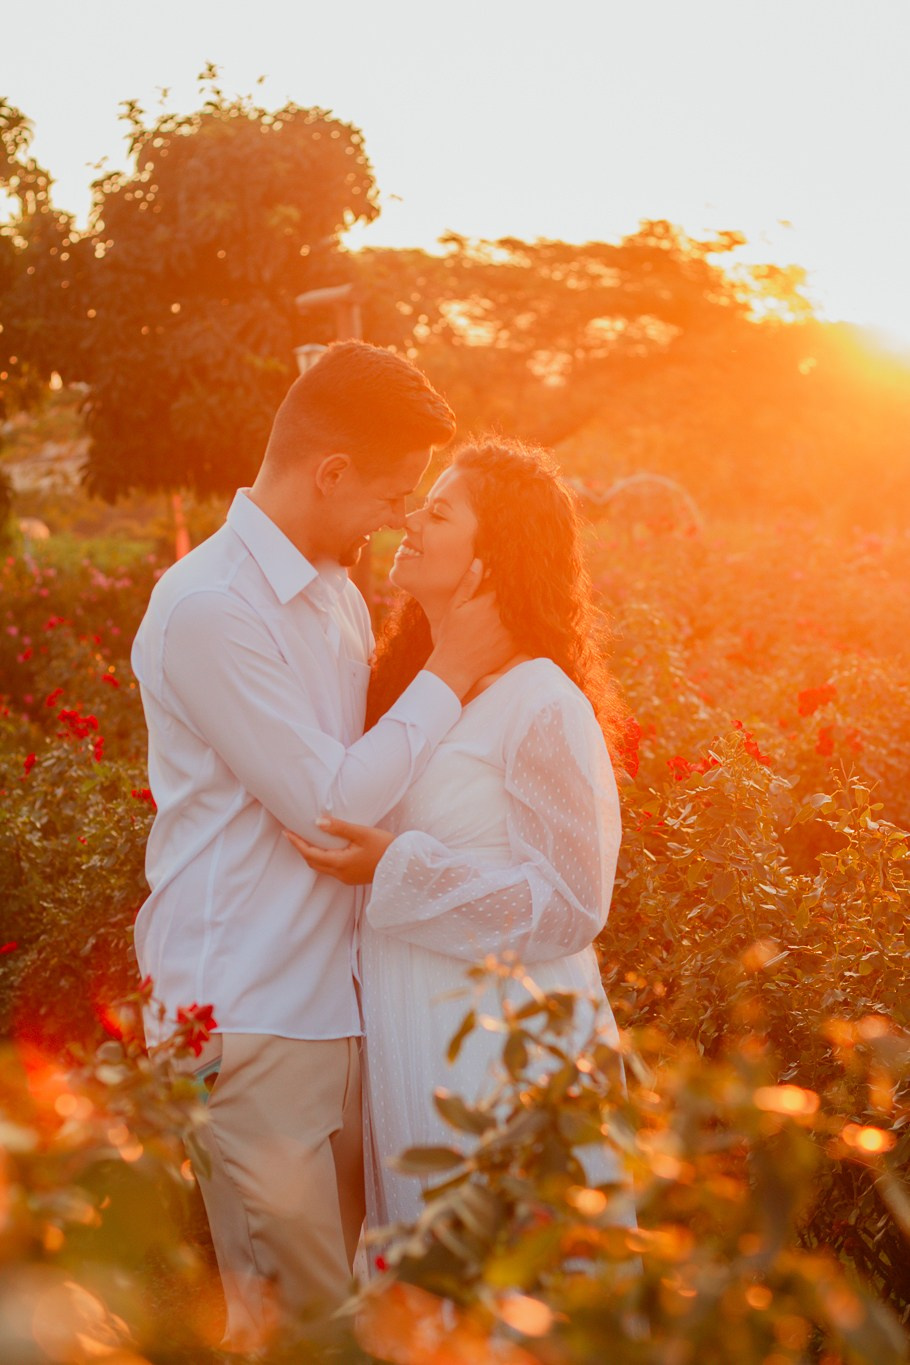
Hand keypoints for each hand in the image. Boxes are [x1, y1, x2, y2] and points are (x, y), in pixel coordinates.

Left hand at [283, 816, 395, 884]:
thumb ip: (339, 828)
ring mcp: (346, 878)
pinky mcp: (353, 877)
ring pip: (321, 867)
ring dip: (311, 855)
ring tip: (307, 840)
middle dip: (301, 849)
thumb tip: (318, 822)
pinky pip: (331, 869)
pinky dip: (323, 859)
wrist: (404, 866)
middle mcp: (340, 874)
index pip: (309, 853)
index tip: (286, 832)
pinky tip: (327, 849)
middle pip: (313, 862)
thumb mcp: (362, 833)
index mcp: (339, 863)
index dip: (296, 843)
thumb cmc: (385, 847)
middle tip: (293, 835)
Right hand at [425, 559, 517, 699]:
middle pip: (518, 593)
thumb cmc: (451, 635)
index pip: (505, 579)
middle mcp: (503, 614)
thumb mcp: (455, 606)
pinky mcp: (515, 644)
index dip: (509, 571)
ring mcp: (511, 630)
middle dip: (520, 586)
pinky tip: (527, 618)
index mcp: (489, 600)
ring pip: (524, 610)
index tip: (515, 565)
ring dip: (525, 603)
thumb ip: (468, 583)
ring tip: (529, 596)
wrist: (455, 667)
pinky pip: (526, 628)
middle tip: (527, 576)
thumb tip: (480, 561)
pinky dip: (527, 622)